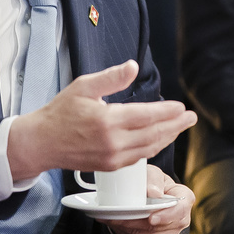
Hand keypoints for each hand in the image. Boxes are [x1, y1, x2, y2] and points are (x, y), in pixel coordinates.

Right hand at [8, 61, 197, 180]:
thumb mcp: (83, 86)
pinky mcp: (110, 166)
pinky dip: (153, 148)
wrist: (41, 143)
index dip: (167, 112)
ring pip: (149, 148)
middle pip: (154, 134)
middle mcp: (112, 142)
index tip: (181, 107)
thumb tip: (132, 66)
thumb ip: (111, 78)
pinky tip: (160, 139)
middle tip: (191, 117)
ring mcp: (112, 157)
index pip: (147, 116)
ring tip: (181, 127)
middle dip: (175, 125)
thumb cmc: (60, 113)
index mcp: (107, 121)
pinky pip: (138, 158)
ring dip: (168, 137)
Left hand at [104, 164, 194, 233]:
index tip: (151, 218)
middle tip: (120, 215)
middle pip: (160, 227)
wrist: (148, 196)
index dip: (166, 216)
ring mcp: (169, 233)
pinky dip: (126, 233)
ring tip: (114, 217)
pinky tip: (117, 223)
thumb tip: (154, 192)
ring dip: (129, 228)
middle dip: (138, 222)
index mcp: (185, 199)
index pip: (180, 210)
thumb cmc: (153, 183)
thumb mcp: (153, 173)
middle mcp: (181, 219)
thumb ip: (154, 179)